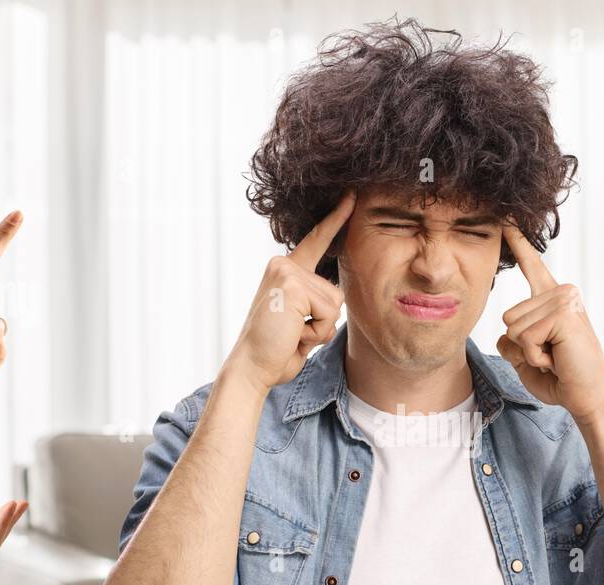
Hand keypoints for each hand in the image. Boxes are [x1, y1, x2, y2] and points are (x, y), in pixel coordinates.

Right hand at [227, 191, 354, 392]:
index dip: (335, 220)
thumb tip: (335, 300)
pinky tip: (293, 335)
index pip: (316, 241)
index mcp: (285, 271)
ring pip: (335, 303)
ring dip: (320, 329)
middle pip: (336, 291)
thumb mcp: (299, 321)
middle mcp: (283, 265)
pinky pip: (329, 313)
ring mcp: (286, 272)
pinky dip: (316, 332)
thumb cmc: (276, 350)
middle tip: (293, 333)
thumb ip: (314, 304)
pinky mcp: (292, 285)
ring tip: (292, 334)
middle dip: (323, 321)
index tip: (351, 197)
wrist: (252, 367)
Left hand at [495, 224, 603, 423]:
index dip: (519, 243)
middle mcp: (562, 292)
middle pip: (507, 316)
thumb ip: (510, 339)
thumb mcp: (525, 356)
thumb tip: (504, 329)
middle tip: (551, 355)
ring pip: (513, 327)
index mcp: (553, 298)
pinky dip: (534, 357)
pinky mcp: (563, 314)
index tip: (508, 219)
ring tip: (555, 357)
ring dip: (528, 352)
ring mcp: (565, 300)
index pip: (532, 266)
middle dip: (521, 346)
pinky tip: (557, 359)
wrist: (587, 396)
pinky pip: (523, 338)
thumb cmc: (560, 377)